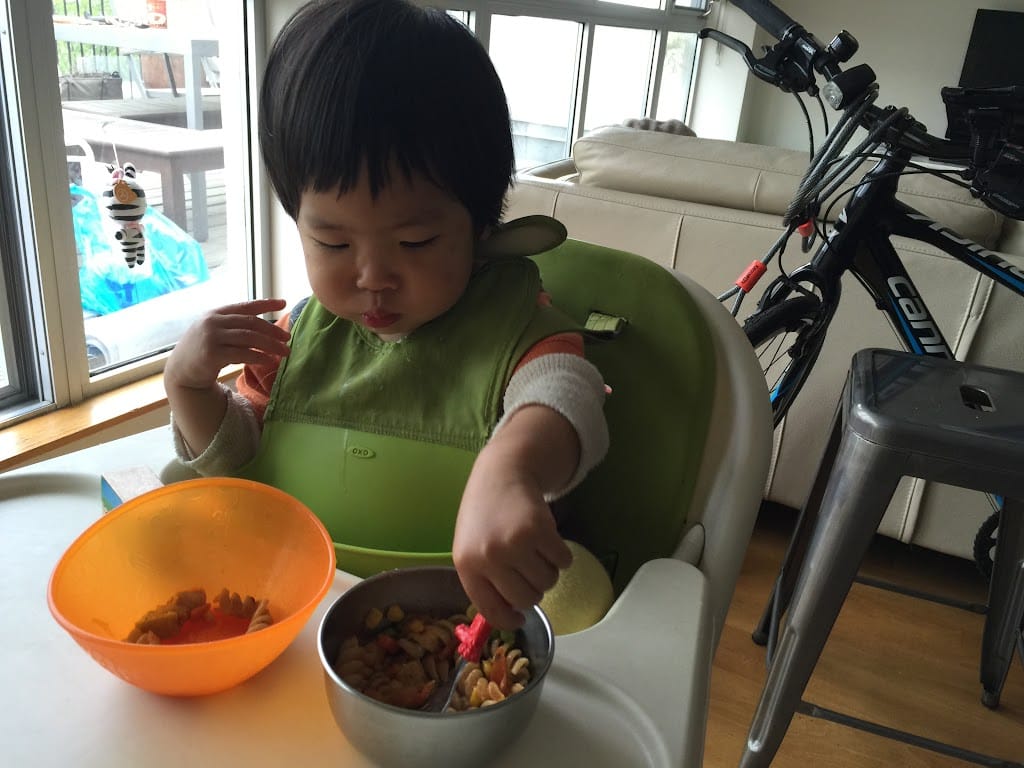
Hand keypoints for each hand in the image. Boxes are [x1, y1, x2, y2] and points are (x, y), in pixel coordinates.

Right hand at [165, 298, 290, 390]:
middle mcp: (213, 322)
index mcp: (216, 313)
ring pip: (250, 338)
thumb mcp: (215, 331)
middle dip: (273, 330)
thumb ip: (233, 325)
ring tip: (286, 351)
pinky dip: (259, 357)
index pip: (245, 306)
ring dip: (271, 345)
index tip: (283, 303)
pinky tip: (270, 360)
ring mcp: (212, 337)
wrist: (180, 370)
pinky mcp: (212, 354)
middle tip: (288, 337)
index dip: (266, 303)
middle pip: (251, 323)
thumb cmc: (202, 350)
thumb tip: (264, 327)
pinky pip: (242, 354)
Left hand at [452, 449, 572, 630]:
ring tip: (537, 552)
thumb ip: (485, 580)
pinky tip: (549, 541)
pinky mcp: (539, 530)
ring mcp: (514, 543)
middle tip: (530, 572)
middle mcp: (488, 557)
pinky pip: (563, 561)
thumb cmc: (484, 516)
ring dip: (549, 571)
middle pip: (526, 599)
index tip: (520, 619)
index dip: (509, 620)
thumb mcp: (471, 548)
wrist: (500, 474)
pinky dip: (562, 556)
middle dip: (534, 591)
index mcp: (466, 565)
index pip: (491, 609)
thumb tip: (510, 613)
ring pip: (548, 582)